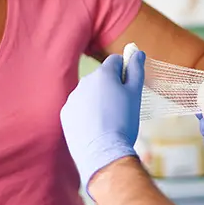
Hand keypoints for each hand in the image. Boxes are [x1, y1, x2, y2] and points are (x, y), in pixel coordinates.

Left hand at [60, 51, 145, 192]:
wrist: (103, 153)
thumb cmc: (124, 122)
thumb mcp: (135, 94)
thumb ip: (136, 69)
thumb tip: (137, 51)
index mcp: (102, 74)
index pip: (116, 61)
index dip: (125, 72)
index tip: (129, 87)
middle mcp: (84, 82)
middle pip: (102, 78)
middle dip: (111, 87)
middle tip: (122, 108)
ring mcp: (73, 98)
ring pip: (90, 93)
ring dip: (99, 101)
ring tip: (109, 121)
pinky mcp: (66, 114)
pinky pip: (79, 108)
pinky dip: (87, 114)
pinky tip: (96, 128)